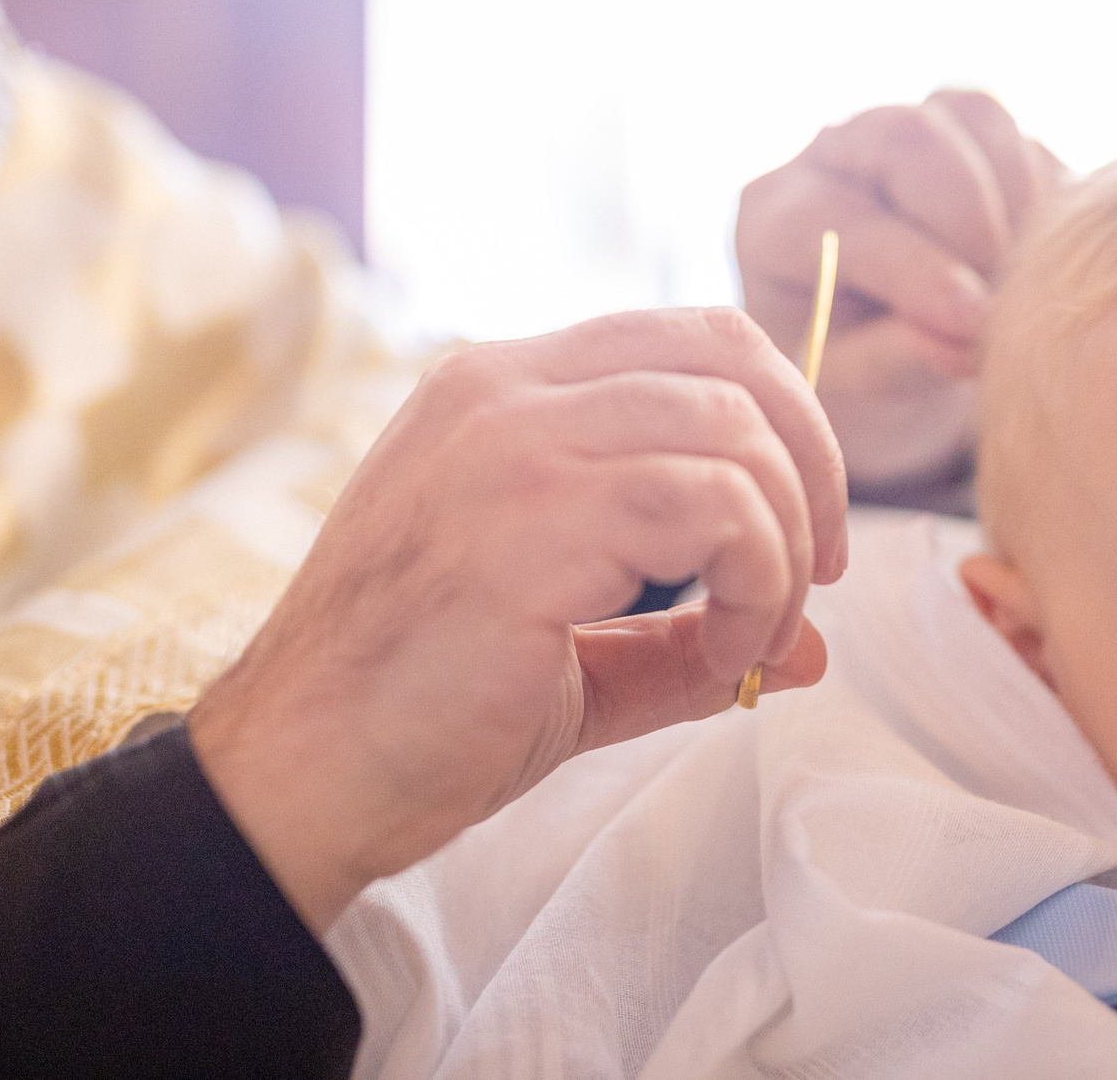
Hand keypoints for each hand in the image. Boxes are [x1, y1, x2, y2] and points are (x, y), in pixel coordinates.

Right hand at [188, 307, 846, 930]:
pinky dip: (754, 583)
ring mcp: (510, 442)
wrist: (298, 779)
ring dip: (783, 546)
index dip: (779, 418)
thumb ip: (685, 635)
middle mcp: (501, 389)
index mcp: (498, 390)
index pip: (688, 337)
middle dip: (811, 468)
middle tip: (812, 580)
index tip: (800, 529)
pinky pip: (716, 505)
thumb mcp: (568, 653)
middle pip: (730, 357)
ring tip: (750, 641)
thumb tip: (818, 652)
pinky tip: (720, 655)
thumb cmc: (415, 715)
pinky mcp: (531, 517)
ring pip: (734, 430)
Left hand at [736, 90, 1063, 488]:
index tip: (972, 322)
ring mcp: (900, 130)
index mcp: (776, 222)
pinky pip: (1018, 134)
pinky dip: (1038, 191)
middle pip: (905, 135)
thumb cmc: (854, 378)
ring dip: (1011, 199)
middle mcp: (830, 156)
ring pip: (968, 111)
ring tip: (1014, 278)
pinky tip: (1031, 256)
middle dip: (967, 218)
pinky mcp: (964, 130)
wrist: (887, 355)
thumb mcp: (859, 392)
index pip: (834, 218)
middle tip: (998, 298)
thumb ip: (897, 361)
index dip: (909, 267)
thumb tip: (963, 341)